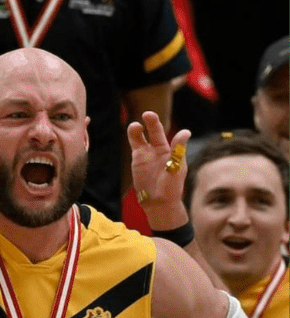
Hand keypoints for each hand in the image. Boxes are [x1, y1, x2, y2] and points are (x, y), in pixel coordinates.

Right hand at [126, 111, 190, 228]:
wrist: (158, 203)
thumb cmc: (171, 188)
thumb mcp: (176, 169)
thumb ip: (178, 150)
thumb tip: (185, 132)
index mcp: (172, 152)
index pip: (170, 136)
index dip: (170, 130)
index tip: (164, 123)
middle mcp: (160, 149)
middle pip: (155, 132)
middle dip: (152, 122)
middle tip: (147, 114)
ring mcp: (148, 153)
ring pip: (142, 136)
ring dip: (139, 129)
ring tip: (135, 126)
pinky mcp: (137, 158)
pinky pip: (135, 144)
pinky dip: (133, 136)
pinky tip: (132, 130)